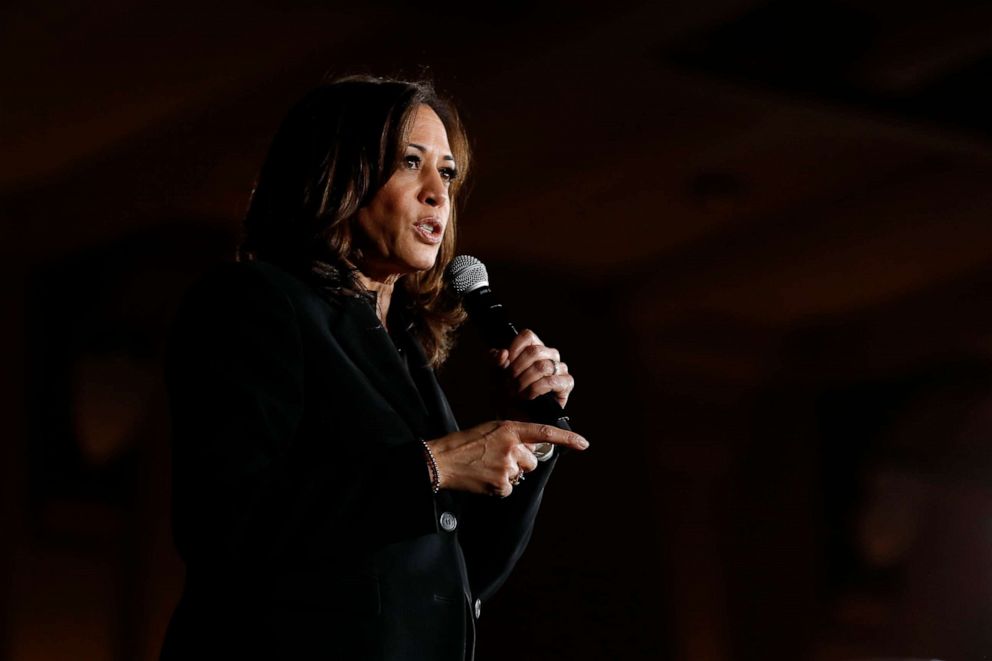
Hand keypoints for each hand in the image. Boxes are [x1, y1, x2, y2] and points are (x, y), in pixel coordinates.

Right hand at [426, 420, 588, 496]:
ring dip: (509, 473)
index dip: (567, 439)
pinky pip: (510, 488)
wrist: (442, 460)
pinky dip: (500, 486)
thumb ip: (513, 436)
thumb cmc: (466, 443)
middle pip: (532, 461)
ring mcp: (506, 467)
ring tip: (487, 467)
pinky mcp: (500, 485)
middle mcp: (512, 447)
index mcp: (510, 429)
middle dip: (520, 461)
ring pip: (521, 474)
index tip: (583, 444)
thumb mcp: (492, 429)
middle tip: (497, 457)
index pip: (545, 433)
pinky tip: (485, 478)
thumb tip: (530, 449)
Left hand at [493, 329, 574, 408]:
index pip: (527, 336)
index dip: (514, 348)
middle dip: (517, 369)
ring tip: (515, 392)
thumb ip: (494, 360)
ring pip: (542, 366)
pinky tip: (527, 396)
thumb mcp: (495, 375)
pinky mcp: (566, 383)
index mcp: (534, 347)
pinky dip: (535, 389)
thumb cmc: (507, 393)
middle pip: (534, 351)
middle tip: (507, 383)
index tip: (504, 364)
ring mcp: (560, 368)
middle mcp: (549, 355)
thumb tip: (502, 353)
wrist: (515, 418)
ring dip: (524, 381)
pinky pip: (551, 381)